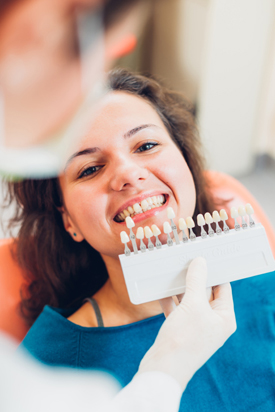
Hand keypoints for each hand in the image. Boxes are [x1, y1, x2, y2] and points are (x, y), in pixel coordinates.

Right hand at [137, 257, 236, 390]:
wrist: (162, 368)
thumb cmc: (184, 339)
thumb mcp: (193, 305)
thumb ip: (196, 281)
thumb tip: (200, 262)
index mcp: (224, 318)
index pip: (223, 288)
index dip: (214, 272)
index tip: (204, 257)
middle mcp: (212, 322)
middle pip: (205, 293)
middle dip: (194, 279)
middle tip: (185, 262)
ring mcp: (196, 327)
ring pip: (189, 300)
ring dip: (179, 288)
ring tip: (171, 273)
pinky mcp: (180, 330)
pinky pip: (177, 310)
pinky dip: (169, 300)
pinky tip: (160, 290)